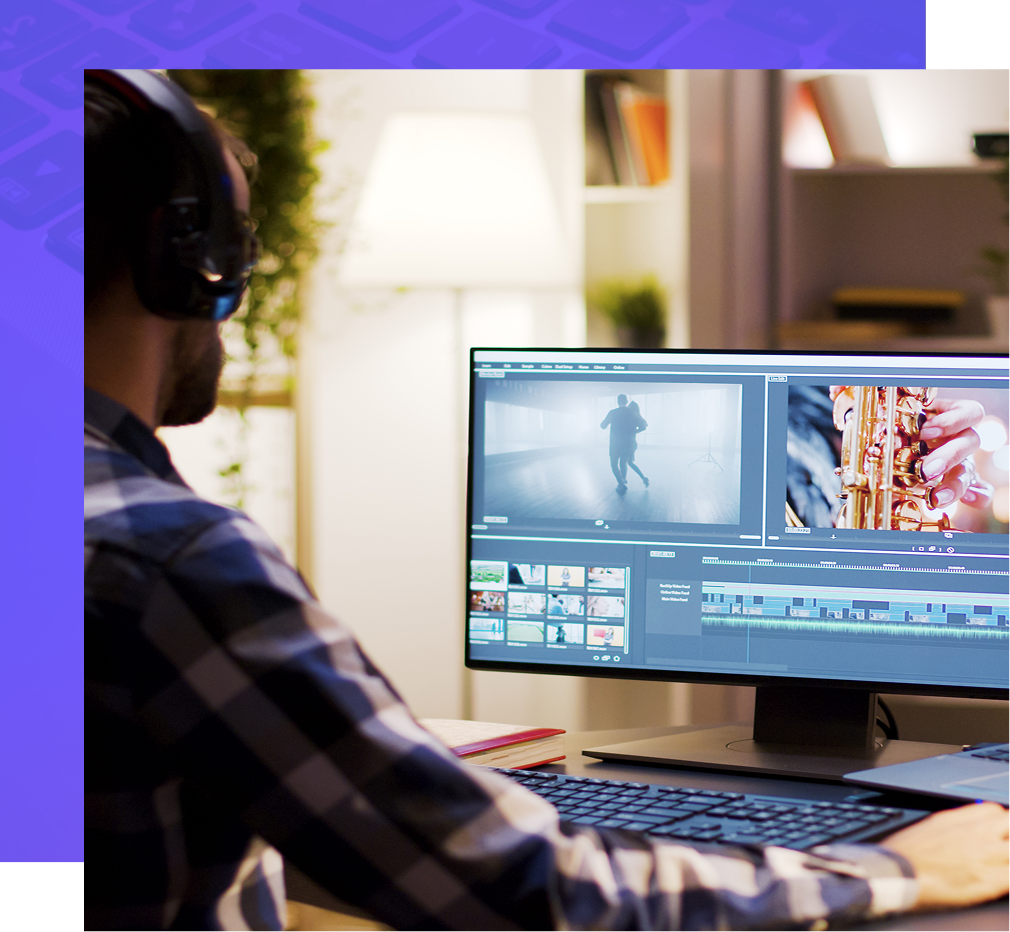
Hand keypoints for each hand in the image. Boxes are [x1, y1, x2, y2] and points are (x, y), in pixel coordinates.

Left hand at [829, 389, 992, 512]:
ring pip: (969, 470)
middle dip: (948, 456)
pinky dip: (974, 498)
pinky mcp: (957, 483)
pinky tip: (964, 505)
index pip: (967, 411)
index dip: (952, 419)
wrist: (895, 452)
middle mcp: (954, 438)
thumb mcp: (882, 415)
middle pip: (969, 441)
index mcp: (943, 416)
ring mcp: (958, 461)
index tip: (927, 429)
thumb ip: (860, 400)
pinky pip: (978, 492)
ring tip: (934, 498)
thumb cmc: (892, 429)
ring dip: (955, 485)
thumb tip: (834, 390)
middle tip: (925, 469)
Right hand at [879, 802, 1009, 909]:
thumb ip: (956, 823)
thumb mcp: (931, 825)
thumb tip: (969, 824)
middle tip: (1002, 845)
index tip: (998, 831)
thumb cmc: (906, 853)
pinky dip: (1008, 876)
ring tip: (999, 862)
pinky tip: (1000, 880)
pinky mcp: (990, 883)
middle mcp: (978, 834)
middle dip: (1009, 834)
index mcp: (960, 819)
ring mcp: (987, 858)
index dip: (999, 822)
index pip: (995, 810)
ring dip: (1008, 856)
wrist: (896, 873)